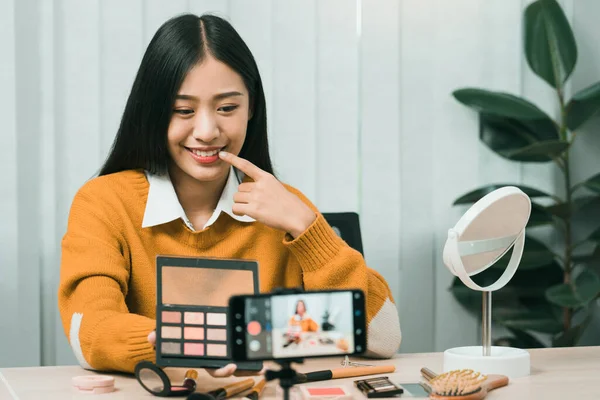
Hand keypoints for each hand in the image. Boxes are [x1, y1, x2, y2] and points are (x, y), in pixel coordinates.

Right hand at [147, 331, 263, 376]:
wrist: (177, 331)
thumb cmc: (174, 337)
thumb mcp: (165, 336)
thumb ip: (158, 337)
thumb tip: (152, 337)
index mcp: (203, 358)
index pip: (214, 368)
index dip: (223, 370)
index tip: (231, 366)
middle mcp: (214, 358)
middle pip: (231, 369)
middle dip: (243, 370)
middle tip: (254, 368)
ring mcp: (222, 352)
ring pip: (238, 363)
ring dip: (251, 366)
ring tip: (263, 365)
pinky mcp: (228, 344)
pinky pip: (240, 352)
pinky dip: (251, 354)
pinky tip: (262, 352)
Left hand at [219, 151, 315, 237]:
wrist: (297, 216)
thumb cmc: (288, 204)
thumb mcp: (277, 187)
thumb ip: (262, 185)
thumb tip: (248, 190)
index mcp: (266, 178)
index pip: (246, 165)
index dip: (233, 159)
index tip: (222, 154)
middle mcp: (260, 186)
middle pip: (240, 188)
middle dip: (244, 196)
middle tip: (254, 203)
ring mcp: (257, 197)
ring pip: (236, 198)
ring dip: (240, 204)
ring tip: (252, 209)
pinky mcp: (254, 209)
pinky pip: (236, 208)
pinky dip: (238, 212)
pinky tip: (245, 214)